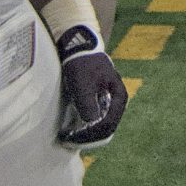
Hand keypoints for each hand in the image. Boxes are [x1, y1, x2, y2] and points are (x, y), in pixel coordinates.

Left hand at [53, 26, 127, 145]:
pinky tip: (70, 128)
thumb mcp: (84, 84)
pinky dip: (83, 126)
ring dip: (85, 133)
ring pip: (99, 125)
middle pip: (105, 128)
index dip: (91, 135)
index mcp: (119, 96)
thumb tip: (91, 125)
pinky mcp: (97, 99)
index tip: (74, 138)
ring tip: (67, 136)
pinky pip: (93, 119)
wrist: (76, 45)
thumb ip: (88, 105)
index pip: (108, 125)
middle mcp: (115, 101)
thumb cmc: (82, 63)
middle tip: (68, 140)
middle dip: (88, 137)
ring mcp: (107, 101)